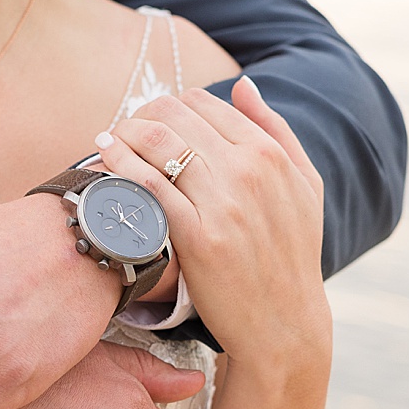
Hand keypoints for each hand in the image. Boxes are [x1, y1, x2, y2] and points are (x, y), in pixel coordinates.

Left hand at [98, 78, 328, 367]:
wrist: (284, 324)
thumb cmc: (291, 253)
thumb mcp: (304, 185)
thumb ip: (275, 129)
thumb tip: (243, 84)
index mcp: (270, 154)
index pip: (203, 102)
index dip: (168, 105)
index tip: (150, 118)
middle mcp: (248, 171)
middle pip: (174, 115)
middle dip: (140, 114)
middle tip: (123, 128)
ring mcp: (223, 204)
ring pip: (157, 143)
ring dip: (123, 133)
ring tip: (107, 140)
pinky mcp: (198, 237)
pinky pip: (148, 186)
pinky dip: (120, 166)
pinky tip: (104, 160)